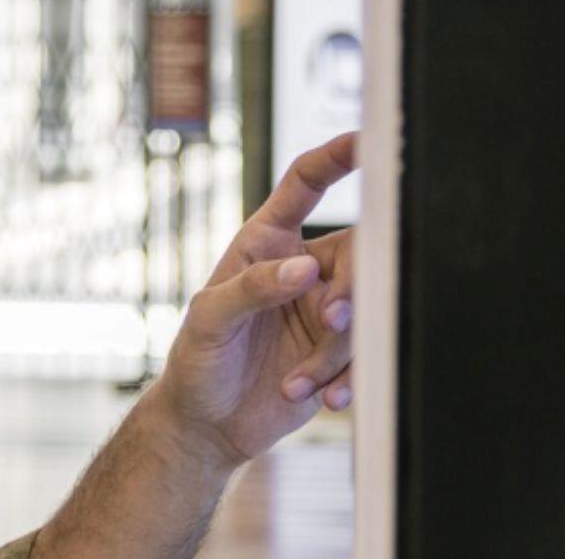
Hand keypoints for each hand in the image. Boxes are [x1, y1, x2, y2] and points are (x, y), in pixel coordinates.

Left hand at [147, 132, 358, 466]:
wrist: (208, 425)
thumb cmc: (197, 360)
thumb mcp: (209, 319)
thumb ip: (253, 288)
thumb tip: (305, 270)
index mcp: (267, 241)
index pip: (306, 184)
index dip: (337, 157)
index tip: (367, 139)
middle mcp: (303, 268)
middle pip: (357, 252)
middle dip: (352, 287)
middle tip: (330, 320)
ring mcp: (324, 309)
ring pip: (363, 311)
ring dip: (335, 351)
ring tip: (295, 384)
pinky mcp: (338, 351)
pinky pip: (366, 354)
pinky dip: (350, 378)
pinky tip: (328, 401)